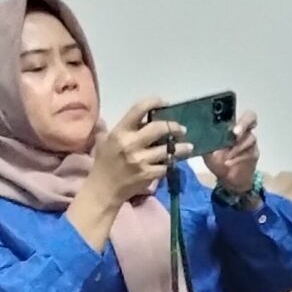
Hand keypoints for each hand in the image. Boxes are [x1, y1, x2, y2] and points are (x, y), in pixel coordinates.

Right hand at [81, 97, 184, 211]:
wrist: (104, 189)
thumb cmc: (104, 162)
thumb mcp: (105, 140)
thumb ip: (121, 127)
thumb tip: (134, 115)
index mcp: (120, 132)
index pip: (139, 109)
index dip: (154, 102)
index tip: (164, 103)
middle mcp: (131, 144)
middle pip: (159, 128)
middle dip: (174, 126)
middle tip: (181, 129)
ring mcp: (141, 160)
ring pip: (168, 149)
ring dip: (181, 147)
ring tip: (187, 146)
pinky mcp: (148, 175)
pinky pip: (166, 166)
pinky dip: (170, 163)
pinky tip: (172, 162)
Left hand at [211, 110, 259, 195]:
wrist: (229, 180)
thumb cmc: (218, 162)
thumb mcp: (208, 152)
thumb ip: (207, 143)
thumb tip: (200, 135)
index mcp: (233, 127)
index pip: (243, 114)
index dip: (241, 117)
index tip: (234, 128)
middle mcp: (244, 132)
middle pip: (251, 119)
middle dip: (243, 125)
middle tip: (235, 135)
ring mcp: (251, 143)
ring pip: (248, 139)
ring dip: (236, 148)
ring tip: (225, 157)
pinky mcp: (254, 155)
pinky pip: (248, 153)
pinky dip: (237, 158)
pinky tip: (228, 163)